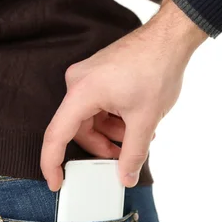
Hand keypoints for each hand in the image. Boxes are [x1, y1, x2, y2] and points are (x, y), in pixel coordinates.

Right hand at [41, 0, 207, 190]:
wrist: (169, 37)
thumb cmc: (156, 68)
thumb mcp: (145, 119)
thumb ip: (132, 154)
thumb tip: (125, 178)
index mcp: (82, 92)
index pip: (56, 135)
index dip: (52, 164)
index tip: (56, 183)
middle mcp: (77, 82)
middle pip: (77, 129)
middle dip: (100, 147)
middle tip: (121, 158)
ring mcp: (86, 76)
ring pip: (90, 119)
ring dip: (110, 132)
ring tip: (138, 137)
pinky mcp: (97, 74)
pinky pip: (97, 105)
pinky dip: (113, 118)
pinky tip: (134, 122)